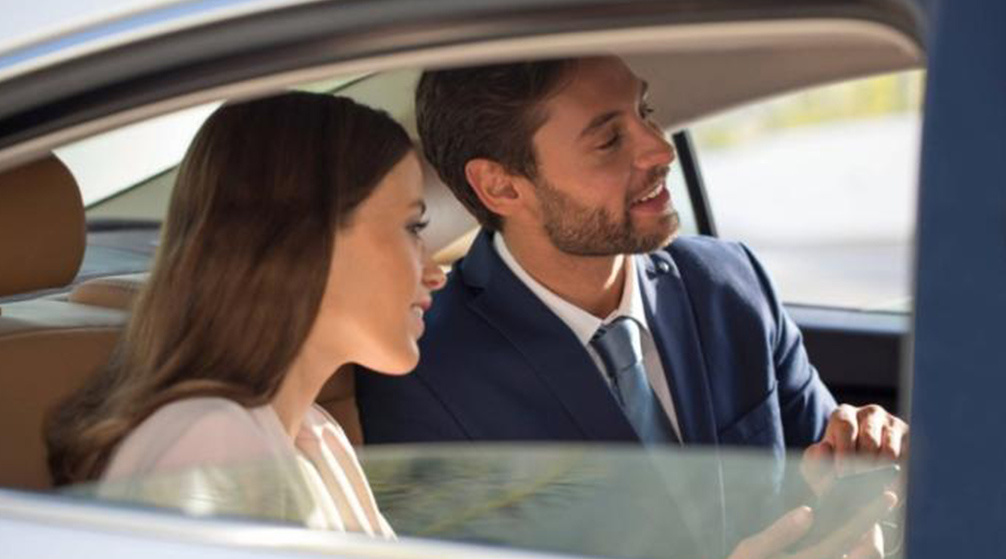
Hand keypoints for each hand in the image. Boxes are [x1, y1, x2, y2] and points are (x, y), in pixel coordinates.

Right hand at [727, 492, 896, 558]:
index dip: (870, 513)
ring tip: (862, 528)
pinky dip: (854, 553)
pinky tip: (845, 545)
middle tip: (873, 513)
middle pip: (868, 553)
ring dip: (866, 545)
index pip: (848, 533)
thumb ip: (780, 532)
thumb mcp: (751, 552)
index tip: (889, 495)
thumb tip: (808, 511)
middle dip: (875, 531)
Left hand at [802, 404, 908, 495]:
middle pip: (869, 440)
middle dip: (862, 466)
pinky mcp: (910, 439)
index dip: (844, 452)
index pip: (846, 427)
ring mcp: (892, 424)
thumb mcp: (818, 464)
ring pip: (889, 451)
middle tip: (859, 487)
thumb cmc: (834, 466)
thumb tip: (822, 449)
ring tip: (872, 490)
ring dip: (880, 473)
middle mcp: (870, 413)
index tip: (842, 475)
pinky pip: (906, 460)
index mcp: (843, 414)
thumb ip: (813, 460)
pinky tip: (888, 490)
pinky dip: (897, 477)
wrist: (858, 473)